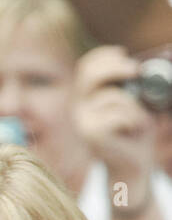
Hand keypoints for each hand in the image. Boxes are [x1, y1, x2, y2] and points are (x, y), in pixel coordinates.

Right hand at [75, 45, 158, 190]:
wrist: (130, 165)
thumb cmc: (134, 132)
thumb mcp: (133, 101)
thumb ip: (129, 84)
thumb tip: (142, 64)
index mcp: (84, 98)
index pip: (86, 67)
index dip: (104, 56)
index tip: (124, 53)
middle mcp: (77, 109)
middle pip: (89, 75)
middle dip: (116, 67)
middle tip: (136, 71)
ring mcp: (81, 122)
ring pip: (113, 97)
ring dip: (134, 105)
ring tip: (137, 120)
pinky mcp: (91, 134)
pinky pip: (119, 114)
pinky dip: (134, 120)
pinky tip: (132, 131)